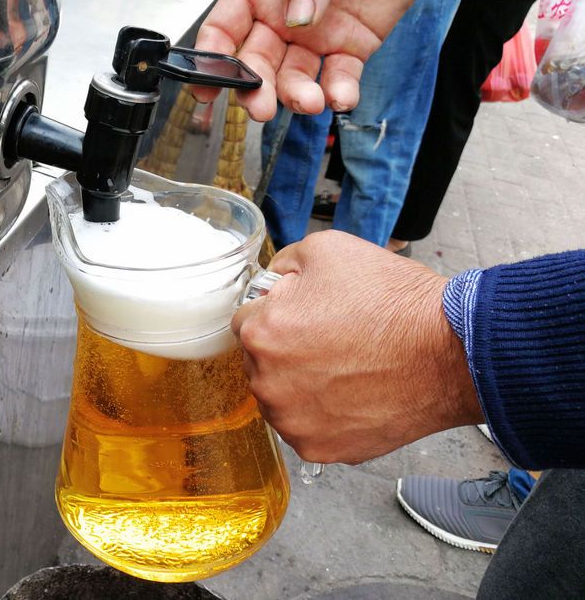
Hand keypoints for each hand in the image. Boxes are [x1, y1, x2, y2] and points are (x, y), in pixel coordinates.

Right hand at [194, 0, 514, 119]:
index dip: (212, 58)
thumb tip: (298, 15)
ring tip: (309, 101)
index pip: (225, 25)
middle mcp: (282, 12)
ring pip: (294, 76)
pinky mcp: (354, 44)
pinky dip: (339, 93)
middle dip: (255, 88)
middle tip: (261, 105)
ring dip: (297, 95)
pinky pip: (340, 76)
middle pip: (256, 61)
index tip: (208, 86)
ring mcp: (317, 32)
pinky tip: (339, 98)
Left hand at [232, 231, 483, 463]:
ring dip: (301, 384)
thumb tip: (270, 283)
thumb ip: (281, 265)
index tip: (306, 314)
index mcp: (262, 334)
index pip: (246, 321)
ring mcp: (293, 422)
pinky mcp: (320, 449)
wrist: (452, 351)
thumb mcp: (326, 249)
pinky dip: (325, 414)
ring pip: (281, 397)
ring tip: (348, 366)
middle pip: (260, 361)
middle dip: (286, 349)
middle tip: (333, 339)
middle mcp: (268, 384)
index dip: (278, 312)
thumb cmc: (394, 301)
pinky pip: (307, 427)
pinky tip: (355, 393)